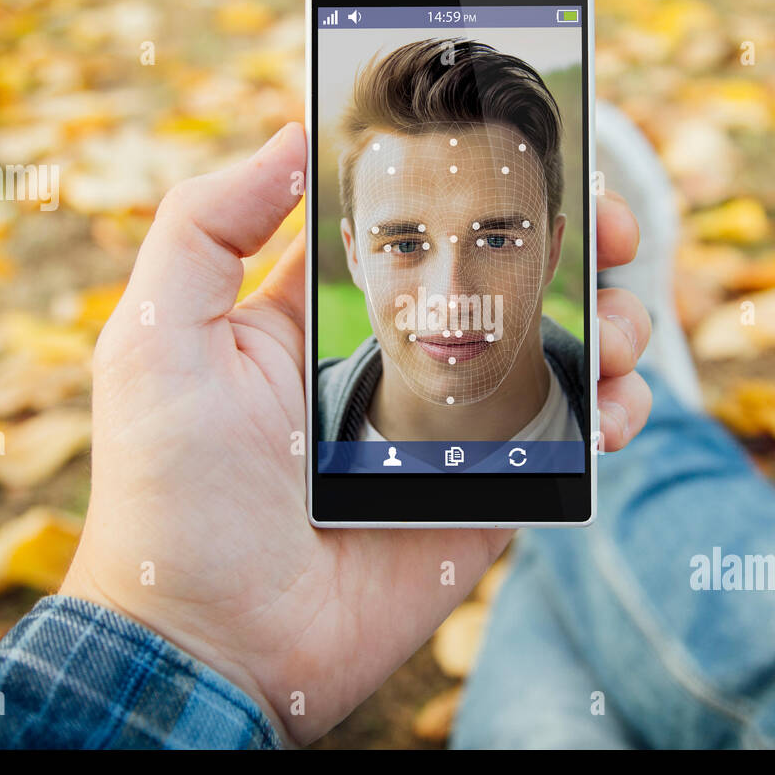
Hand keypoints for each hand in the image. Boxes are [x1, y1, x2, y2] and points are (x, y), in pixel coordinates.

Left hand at [59, 122, 652, 744]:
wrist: (218, 639)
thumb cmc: (171, 489)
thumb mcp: (158, 335)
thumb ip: (207, 223)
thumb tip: (291, 134)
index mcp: (326, 317)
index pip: (424, 228)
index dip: (482, 185)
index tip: (538, 153)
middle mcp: (400, 359)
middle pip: (511, 278)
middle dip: (574, 243)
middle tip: (612, 228)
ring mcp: (453, 426)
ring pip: (557, 352)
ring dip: (612, 324)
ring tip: (615, 330)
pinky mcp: (490, 490)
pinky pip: (573, 443)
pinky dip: (616, 414)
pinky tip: (614, 406)